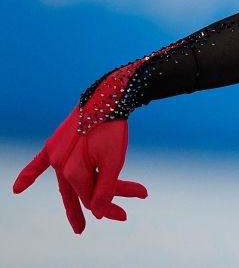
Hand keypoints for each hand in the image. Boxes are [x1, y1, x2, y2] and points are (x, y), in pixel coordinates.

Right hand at [12, 106, 147, 233]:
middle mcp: (60, 165)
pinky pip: (38, 163)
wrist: (106, 97)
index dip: (115, 202)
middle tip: (113, 219)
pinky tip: (18, 188)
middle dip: (101, 204)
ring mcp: (55, 155)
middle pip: (83, 191)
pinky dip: (29, 175)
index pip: (94, 196)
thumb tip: (100, 213)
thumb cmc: (111, 128)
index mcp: (73, 172)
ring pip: (71, 181)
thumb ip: (106, 188)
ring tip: (82, 216)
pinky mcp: (55, 144)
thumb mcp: (115, 160)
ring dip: (84, 193)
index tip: (142, 195)